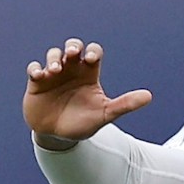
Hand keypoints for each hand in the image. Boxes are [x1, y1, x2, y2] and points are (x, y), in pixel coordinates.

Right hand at [24, 39, 149, 148]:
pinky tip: (39, 76)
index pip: (93, 53)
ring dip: (54, 58)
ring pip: (53, 54)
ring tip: (54, 70)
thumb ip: (125, 104)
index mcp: (88, 75)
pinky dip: (36, 69)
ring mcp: (53, 75)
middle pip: (73, 47)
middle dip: (73, 46)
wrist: (59, 138)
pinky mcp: (37, 83)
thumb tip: (149, 96)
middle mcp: (72, 71)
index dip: (92, 52)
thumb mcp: (104, 115)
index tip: (90, 60)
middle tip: (74, 54)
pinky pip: (34, 68)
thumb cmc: (83, 124)